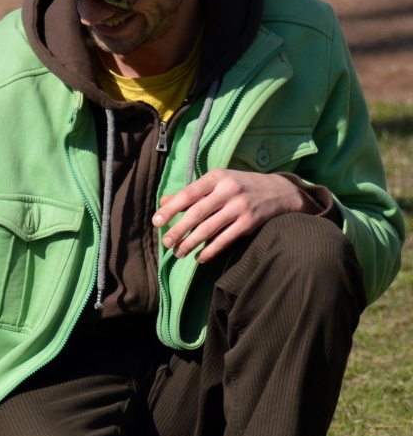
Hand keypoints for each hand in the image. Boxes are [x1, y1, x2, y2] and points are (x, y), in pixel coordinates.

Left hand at [154, 170, 312, 262]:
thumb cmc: (239, 187)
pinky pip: (224, 240)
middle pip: (196, 213)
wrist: (280, 192)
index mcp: (216, 177)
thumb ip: (191, 192)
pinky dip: (209, 251)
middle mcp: (228, 190)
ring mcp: (239, 207)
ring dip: (190, 243)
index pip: (188, 194)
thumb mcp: (217, 183)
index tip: (156, 222)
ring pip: (208, 229)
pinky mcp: (248, 223)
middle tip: (166, 242)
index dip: (170, 209)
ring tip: (178, 253)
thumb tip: (163, 202)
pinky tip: (199, 257)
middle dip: (177, 230)